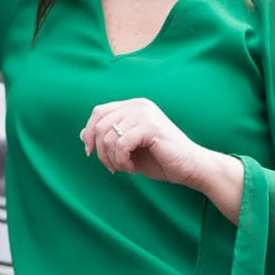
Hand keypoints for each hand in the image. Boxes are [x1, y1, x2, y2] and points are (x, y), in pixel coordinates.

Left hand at [79, 97, 216, 188]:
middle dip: (100, 151)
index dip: (90, 133)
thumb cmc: (161, 160)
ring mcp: (145, 114)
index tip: (91, 153)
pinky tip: (132, 168)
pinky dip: (122, 161)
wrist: (191, 168)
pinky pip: (121, 143)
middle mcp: (139, 105)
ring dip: (112, 159)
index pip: (98, 112)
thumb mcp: (129, 149)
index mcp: (134, 106)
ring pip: (109, 136)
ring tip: (124, 168)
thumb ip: (109, 139)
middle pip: (100, 124)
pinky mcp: (150, 127)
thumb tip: (83, 135)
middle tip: (112, 168)